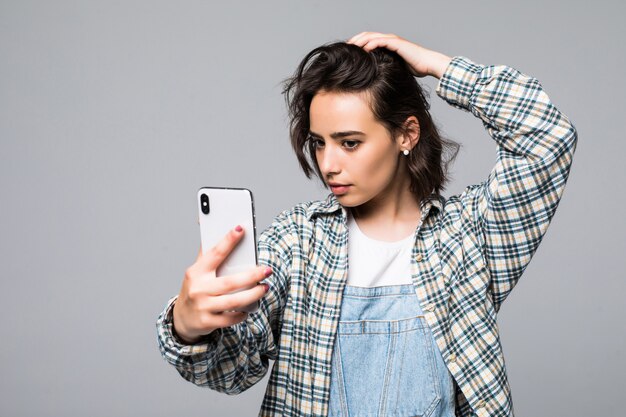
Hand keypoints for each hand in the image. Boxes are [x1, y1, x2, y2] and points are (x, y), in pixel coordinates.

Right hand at [172, 225, 270, 343]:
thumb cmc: (195, 289)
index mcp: (196, 272)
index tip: (240, 229)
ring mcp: (203, 306)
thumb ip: (208, 254)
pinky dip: (242, 313)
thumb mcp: (197, 272)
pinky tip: (249, 307)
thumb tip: (211, 226)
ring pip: (233, 301)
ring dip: (253, 295)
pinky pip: (231, 318)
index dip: (228, 241)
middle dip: (251, 276)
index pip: (214, 254)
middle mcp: (198, 289)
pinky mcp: (207, 322)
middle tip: (267, 270)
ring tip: (265, 288)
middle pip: (230, 282)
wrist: (182, 318)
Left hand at [346, 32, 451, 78]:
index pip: (368, 40)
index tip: (348, 51)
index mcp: (387, 43)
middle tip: (345, 48)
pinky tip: (363, 50)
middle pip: (367, 35)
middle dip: (354, 40)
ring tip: (350, 47)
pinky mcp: (397, 43)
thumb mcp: (394, 67)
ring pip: (371, 36)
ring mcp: (393, 40)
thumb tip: (372, 76)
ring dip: (359, 41)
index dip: (357, 43)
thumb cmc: (414, 68)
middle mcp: (389, 39)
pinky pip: (380, 41)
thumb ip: (384, 67)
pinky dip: (371, 44)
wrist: (428, 64)